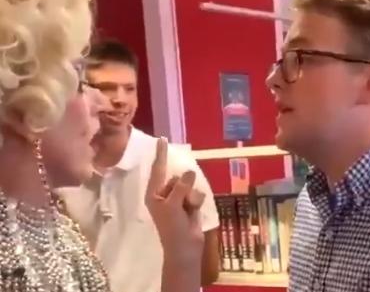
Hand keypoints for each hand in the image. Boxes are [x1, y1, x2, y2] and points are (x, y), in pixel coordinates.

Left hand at [145, 139, 204, 266]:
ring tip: (188, 211)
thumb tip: (190, 172)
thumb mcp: (173, 205)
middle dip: (183, 186)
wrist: (185, 248)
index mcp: (154, 194)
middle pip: (178, 177)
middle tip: (181, 203)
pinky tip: (194, 212)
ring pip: (190, 185)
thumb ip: (180, 186)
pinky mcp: (189, 204)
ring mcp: (178, 199)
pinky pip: (197, 193)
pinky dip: (197, 202)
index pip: (157, 169)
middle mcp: (165, 194)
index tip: (161, 139)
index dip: (160, 154)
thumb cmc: (172, 228)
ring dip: (191, 196)